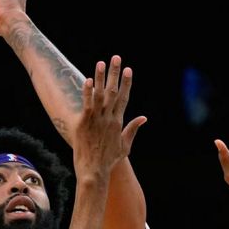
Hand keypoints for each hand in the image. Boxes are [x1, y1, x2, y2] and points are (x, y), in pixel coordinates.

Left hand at [73, 55, 145, 179]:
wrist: (94, 171)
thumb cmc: (108, 160)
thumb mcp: (125, 146)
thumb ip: (133, 129)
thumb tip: (144, 118)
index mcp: (118, 122)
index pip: (124, 98)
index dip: (126, 83)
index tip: (128, 69)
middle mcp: (109, 119)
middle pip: (113, 92)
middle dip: (115, 73)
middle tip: (116, 58)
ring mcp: (97, 120)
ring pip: (99, 94)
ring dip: (100, 77)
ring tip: (101, 63)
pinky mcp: (85, 123)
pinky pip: (87, 104)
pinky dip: (88, 92)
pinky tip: (88, 80)